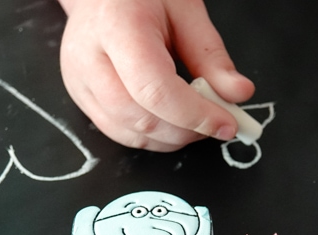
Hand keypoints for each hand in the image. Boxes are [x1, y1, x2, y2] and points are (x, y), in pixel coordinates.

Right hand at [59, 0, 254, 151]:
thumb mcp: (185, 11)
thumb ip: (211, 56)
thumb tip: (237, 94)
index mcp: (116, 27)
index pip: (154, 89)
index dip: (194, 115)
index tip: (226, 123)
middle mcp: (88, 57)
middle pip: (139, 117)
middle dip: (186, 131)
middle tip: (217, 123)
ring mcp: (79, 81)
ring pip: (129, 133)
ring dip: (171, 139)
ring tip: (196, 121)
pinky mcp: (80, 97)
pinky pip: (119, 133)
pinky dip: (153, 137)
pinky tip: (172, 123)